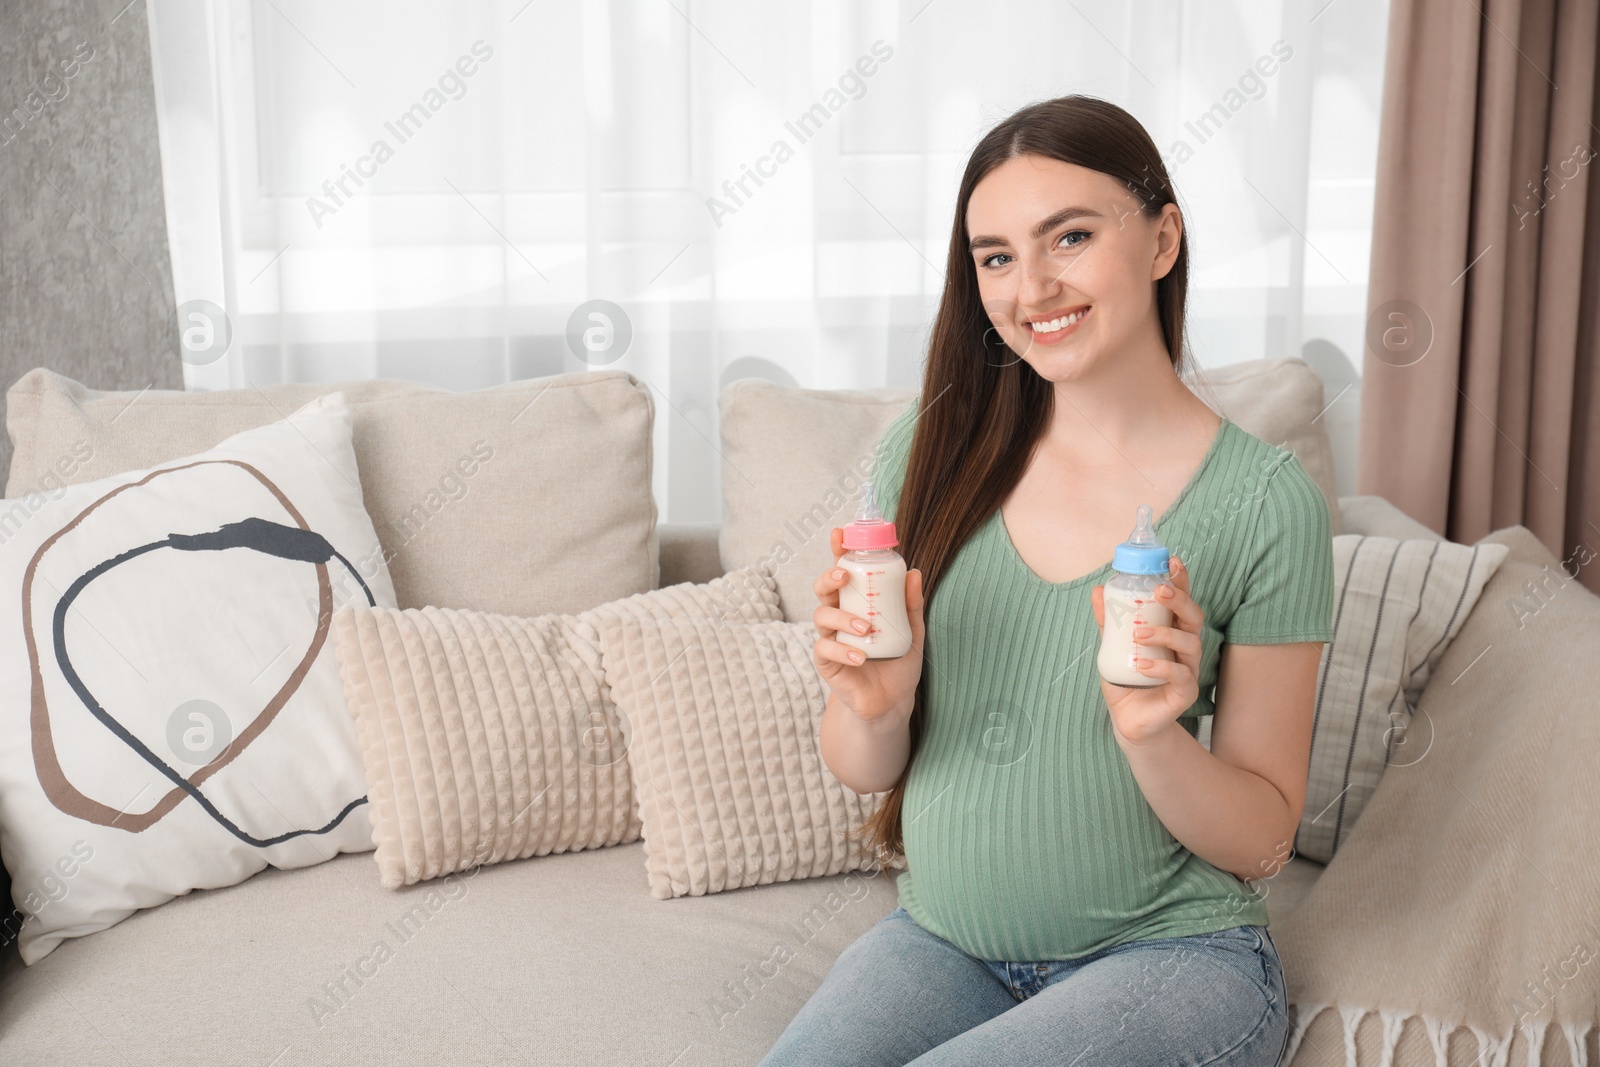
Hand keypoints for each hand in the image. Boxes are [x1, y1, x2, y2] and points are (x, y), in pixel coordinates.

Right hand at [811, 526, 925, 725]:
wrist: (892, 701)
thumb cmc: (899, 663)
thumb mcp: (913, 632)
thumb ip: (911, 605)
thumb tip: (915, 572)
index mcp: (858, 602)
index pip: (845, 571)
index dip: (839, 551)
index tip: (839, 533)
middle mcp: (840, 615)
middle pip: (823, 587)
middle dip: (829, 577)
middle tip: (845, 576)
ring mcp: (830, 637)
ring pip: (821, 615)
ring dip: (842, 618)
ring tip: (866, 629)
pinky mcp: (826, 661)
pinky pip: (825, 648)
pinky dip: (843, 650)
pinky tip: (860, 657)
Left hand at [1090, 555, 1202, 745]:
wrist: (1128, 719)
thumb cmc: (1126, 677)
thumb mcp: (1111, 646)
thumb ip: (1108, 621)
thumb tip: (1096, 590)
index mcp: (1171, 629)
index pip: (1182, 600)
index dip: (1181, 580)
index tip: (1173, 561)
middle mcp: (1185, 646)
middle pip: (1194, 616)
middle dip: (1180, 599)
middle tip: (1159, 590)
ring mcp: (1189, 669)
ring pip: (1190, 643)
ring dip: (1165, 633)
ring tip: (1139, 634)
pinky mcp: (1186, 692)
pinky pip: (1180, 675)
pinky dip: (1161, 667)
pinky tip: (1141, 664)